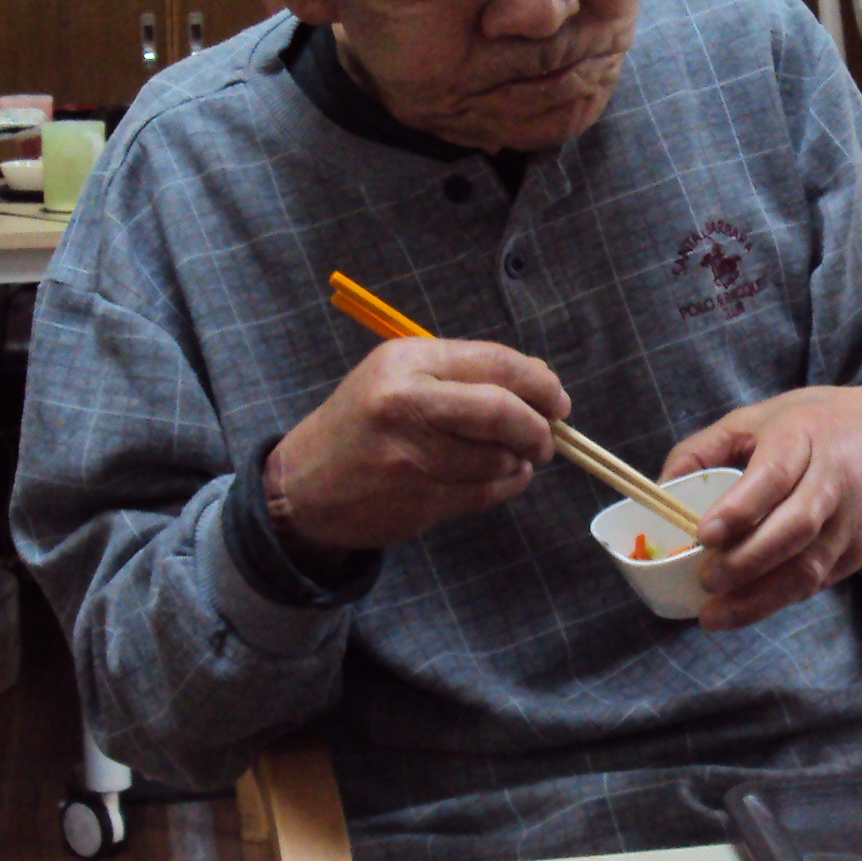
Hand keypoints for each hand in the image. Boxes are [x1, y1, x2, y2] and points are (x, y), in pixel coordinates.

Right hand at [267, 340, 568, 552]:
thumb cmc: (362, 423)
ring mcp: (413, 456)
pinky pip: (487, 492)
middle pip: (503, 410)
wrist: (304, 486)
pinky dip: (507, 486)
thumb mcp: (399, 375)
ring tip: (516, 458)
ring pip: (499, 457)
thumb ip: (465, 372)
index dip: (539, 383)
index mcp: (406, 361)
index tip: (557, 399)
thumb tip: (540, 380)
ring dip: (521, 461)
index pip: (496, 363)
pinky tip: (500, 477)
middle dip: (539, 426)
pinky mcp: (420, 499)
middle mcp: (408, 403)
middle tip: (548, 436)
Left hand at [660, 386, 861, 631]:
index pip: (773, 476)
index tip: (703, 536)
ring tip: (714, 615)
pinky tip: (747, 605)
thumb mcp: (752, 420)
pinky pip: (816, 582)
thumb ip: (701, 451)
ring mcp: (851, 521)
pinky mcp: (859, 552)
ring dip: (759, 598)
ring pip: (808, 569)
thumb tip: (659, 493)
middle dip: (746, 562)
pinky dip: (778, 598)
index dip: (739, 509)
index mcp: (802, 437)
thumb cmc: (807, 427)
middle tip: (705, 581)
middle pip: (794, 529)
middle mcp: (834, 480)